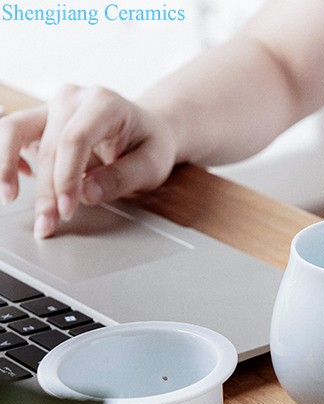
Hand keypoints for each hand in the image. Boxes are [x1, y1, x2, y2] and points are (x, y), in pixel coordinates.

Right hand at [0, 84, 177, 237]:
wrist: (144, 129)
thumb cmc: (149, 145)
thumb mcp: (151, 166)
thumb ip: (121, 178)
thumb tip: (87, 192)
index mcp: (104, 104)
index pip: (75, 141)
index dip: (67, 178)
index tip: (67, 209)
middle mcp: (73, 98)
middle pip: (49, 147)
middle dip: (46, 191)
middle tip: (47, 225)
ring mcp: (52, 106)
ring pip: (15, 131)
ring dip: (7, 167)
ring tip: (10, 199)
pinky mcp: (40, 120)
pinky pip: (12, 132)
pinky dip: (6, 155)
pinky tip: (15, 180)